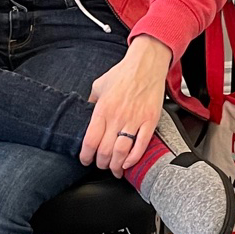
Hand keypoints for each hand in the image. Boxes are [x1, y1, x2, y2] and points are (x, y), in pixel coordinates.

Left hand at [81, 36, 172, 175]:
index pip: (90, 141)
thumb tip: (84, 116)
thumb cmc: (123, 73)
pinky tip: (129, 163)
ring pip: (122, 152)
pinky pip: (141, 145)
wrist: (146, 64)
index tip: (85, 160)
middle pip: (105, 151)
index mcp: (102, 109)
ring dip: (117, 166)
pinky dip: (134, 158)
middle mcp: (117, 116)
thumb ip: (91, 103)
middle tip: (101, 165)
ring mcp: (135, 119)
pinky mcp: (150, 121)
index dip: (86, 156)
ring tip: (115, 169)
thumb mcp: (98, 86)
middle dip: (101, 164)